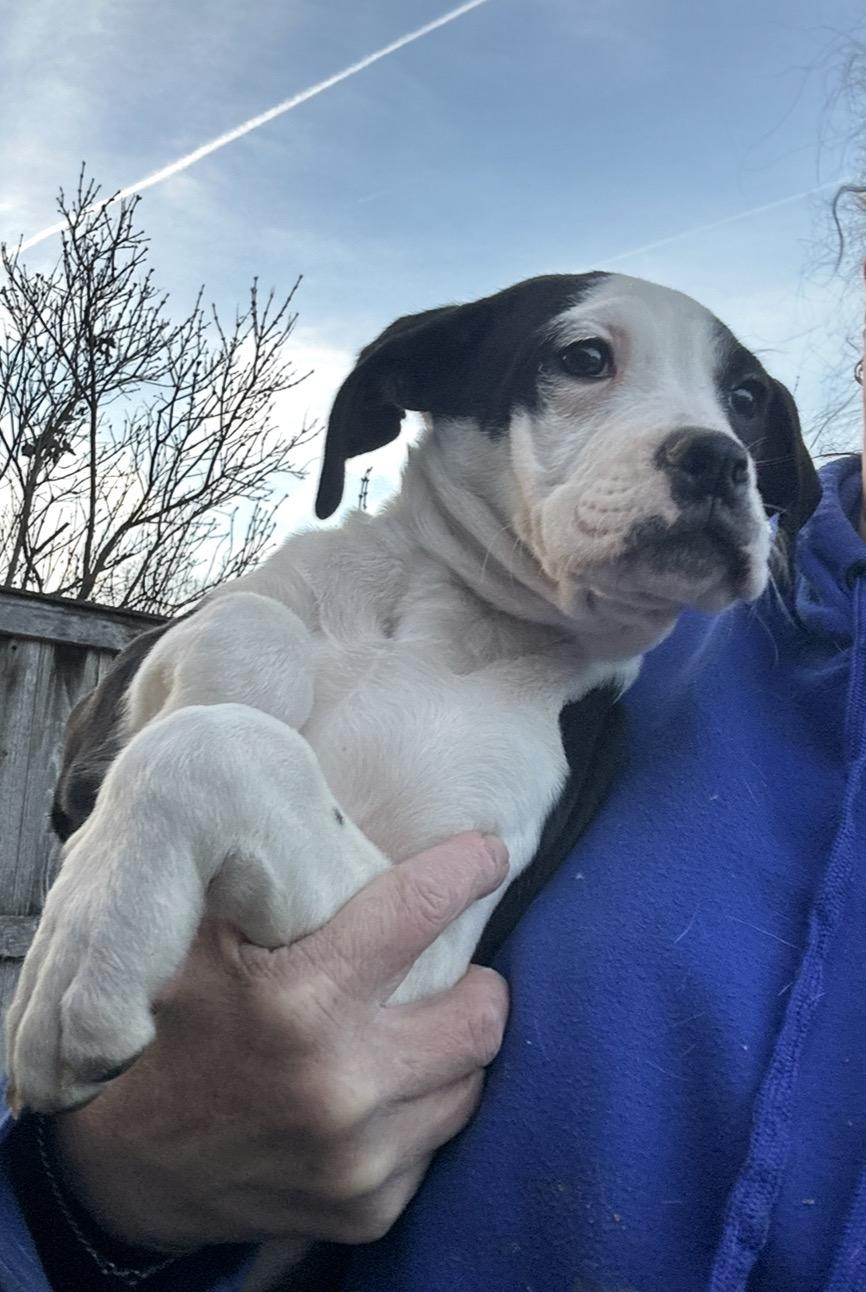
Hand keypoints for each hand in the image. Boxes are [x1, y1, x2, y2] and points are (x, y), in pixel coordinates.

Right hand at [53, 833, 508, 1251]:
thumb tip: (325, 811)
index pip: (419, 912)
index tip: (487, 855)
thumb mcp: (200, 940)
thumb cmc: (166, 1029)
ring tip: (413, 1028)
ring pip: (469, 1083)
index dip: (467, 870)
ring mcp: (359, 1159)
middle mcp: (342, 1085)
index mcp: (301, 1001)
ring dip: (450, 1049)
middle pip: (483, 1016)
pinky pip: (434, 1145)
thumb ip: (269, 884)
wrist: (122, 1168)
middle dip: (479, 983)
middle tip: (453, 969)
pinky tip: (377, 1093)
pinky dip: (417, 1112)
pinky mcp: (366, 1210)